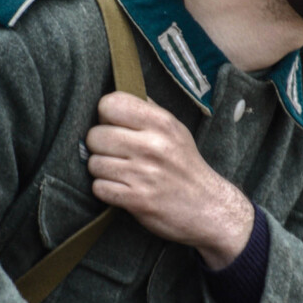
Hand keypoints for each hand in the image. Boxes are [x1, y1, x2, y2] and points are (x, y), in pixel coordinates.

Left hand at [84, 93, 252, 269]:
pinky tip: (121, 188)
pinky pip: (98, 188)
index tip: (114, 125)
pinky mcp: (137, 199)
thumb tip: (118, 93)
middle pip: (95, 135)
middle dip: (100, 146)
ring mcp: (144, 174)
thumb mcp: (175, 130)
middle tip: (115, 153)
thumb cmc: (186, 166)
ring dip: (102, 170)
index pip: (111, 103)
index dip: (106, 115)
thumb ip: (148, 110)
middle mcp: (152, 145)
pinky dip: (105, 190)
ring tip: (120, 172)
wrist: (209, 208)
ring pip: (94, 163)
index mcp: (162, 123)